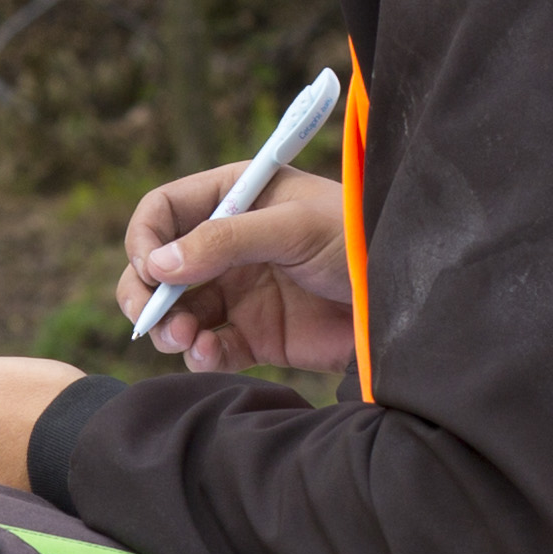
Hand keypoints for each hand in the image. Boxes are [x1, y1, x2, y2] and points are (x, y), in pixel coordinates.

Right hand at [118, 156, 354, 374]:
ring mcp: (241, 292)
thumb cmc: (358, 240)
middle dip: (146, 294)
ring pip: (178, 312)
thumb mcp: (294, 227)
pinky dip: (201, 355)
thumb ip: (226, 241)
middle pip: (159, 268)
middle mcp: (229, 244)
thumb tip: (158, 266)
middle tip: (151, 318)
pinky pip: (210, 348)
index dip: (145, 238)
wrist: (407, 300)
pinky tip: (209, 354)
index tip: (150, 269)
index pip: (164, 211)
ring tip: (183, 339)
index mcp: (235, 198)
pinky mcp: (258, 336)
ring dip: (170, 328)